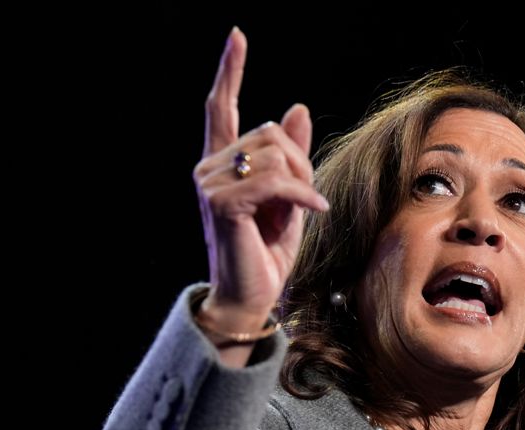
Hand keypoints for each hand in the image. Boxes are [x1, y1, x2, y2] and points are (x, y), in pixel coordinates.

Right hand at [193, 27, 327, 329]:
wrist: (251, 299)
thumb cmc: (267, 253)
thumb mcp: (289, 197)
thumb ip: (291, 155)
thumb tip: (297, 107)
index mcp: (220, 164)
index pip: (219, 108)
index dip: (230, 70)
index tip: (237, 36)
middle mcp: (208, 169)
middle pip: (269, 132)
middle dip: (300, 160)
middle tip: (307, 197)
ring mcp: (210, 186)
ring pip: (274, 155)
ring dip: (302, 181)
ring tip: (305, 210)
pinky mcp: (223, 205)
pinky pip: (275, 181)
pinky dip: (303, 196)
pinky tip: (316, 212)